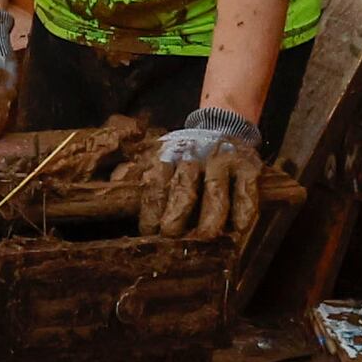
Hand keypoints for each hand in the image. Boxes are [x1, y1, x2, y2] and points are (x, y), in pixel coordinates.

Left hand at [143, 106, 266, 238]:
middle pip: (184, 188)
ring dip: (211, 216)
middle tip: (172, 235)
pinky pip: (246, 189)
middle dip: (177, 213)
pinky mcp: (247, 167)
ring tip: (205, 236)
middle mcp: (194, 157)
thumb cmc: (185, 154)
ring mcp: (222, 161)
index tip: (149, 233)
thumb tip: (114, 182)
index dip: (152, 212)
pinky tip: (240, 228)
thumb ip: (136, 170)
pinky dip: (244, 209)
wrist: (224, 124)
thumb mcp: (158, 154)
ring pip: (215, 191)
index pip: (156, 186)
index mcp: (167, 156)